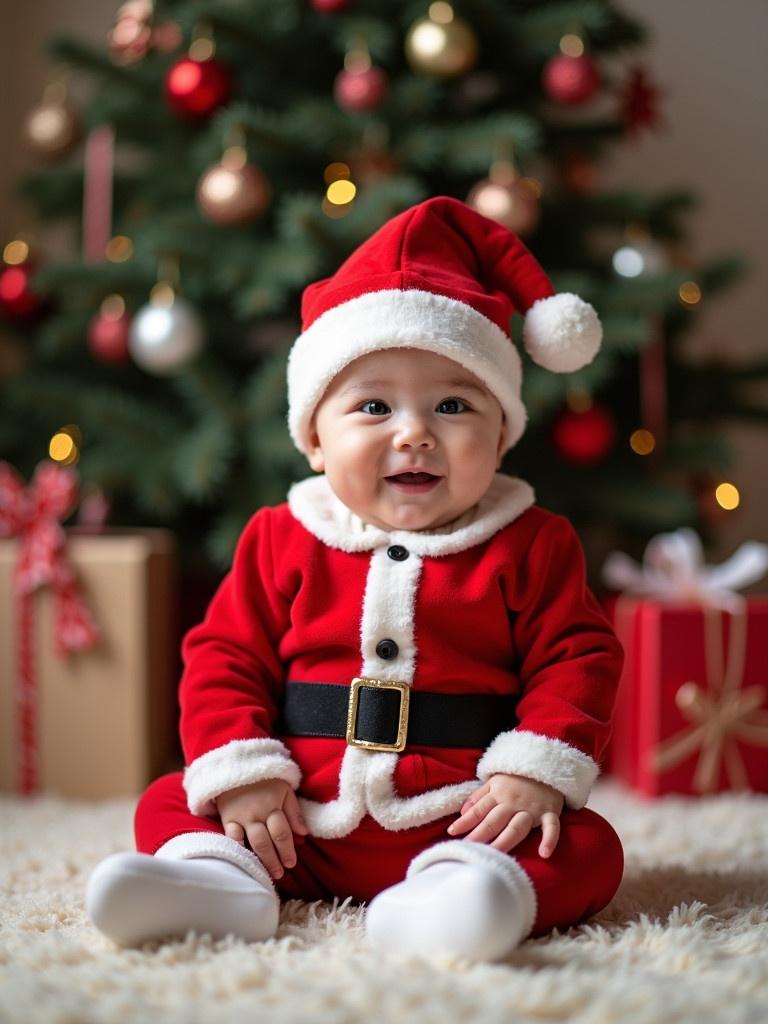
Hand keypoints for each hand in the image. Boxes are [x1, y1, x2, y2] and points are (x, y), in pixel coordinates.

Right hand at [215, 778, 307, 879]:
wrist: (236, 765)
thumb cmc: (265, 780)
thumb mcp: (284, 789)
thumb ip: (294, 811)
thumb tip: (303, 834)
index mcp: (273, 805)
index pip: (283, 832)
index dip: (288, 850)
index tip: (291, 863)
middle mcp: (258, 813)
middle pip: (268, 841)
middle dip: (275, 859)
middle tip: (281, 873)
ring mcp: (241, 816)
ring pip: (252, 842)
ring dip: (261, 859)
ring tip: (267, 873)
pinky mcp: (227, 818)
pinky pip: (231, 836)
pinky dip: (237, 848)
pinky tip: (242, 860)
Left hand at [447, 773, 563, 857]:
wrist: (546, 761)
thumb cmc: (517, 777)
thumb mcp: (494, 781)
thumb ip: (478, 797)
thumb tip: (462, 813)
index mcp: (498, 794)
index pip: (478, 810)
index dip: (465, 821)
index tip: (452, 833)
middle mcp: (513, 802)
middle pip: (494, 821)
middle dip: (480, 835)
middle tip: (468, 849)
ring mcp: (532, 809)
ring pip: (516, 827)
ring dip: (505, 841)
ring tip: (494, 855)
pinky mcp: (550, 812)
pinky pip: (551, 827)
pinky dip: (549, 840)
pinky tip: (544, 854)